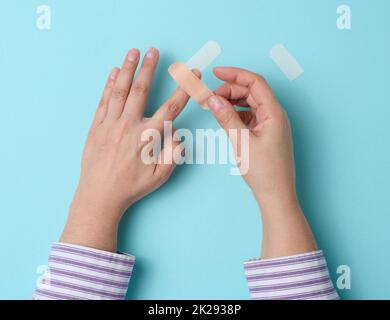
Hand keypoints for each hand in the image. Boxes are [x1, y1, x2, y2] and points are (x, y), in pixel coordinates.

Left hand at [61, 48, 191, 250]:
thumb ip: (173, 153)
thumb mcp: (160, 176)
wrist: (100, 195)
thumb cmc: (131, 186)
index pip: (171, 107)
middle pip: (141, 90)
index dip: (184, 89)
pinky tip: (113, 72)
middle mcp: (129, 126)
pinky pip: (103, 101)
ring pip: (120, 91)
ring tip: (133, 52)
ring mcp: (110, 124)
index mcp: (148, 137)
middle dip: (149, 68)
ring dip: (127, 69)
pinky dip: (108, 84)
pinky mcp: (96, 127)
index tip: (192, 74)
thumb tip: (178, 133)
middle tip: (154, 51)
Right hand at [208, 67, 316, 257]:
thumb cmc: (264, 171)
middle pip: (252, 92)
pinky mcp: (266, 134)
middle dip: (231, 90)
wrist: (276, 195)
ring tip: (215, 105)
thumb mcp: (241, 141)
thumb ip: (226, 117)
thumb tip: (213, 99)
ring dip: (233, 101)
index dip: (235, 75)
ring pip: (250, 104)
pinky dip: (237, 114)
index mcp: (274, 113)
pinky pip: (251, 116)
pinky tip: (225, 117)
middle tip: (210, 96)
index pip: (255, 82)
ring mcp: (271, 125)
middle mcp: (275, 115)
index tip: (216, 73)